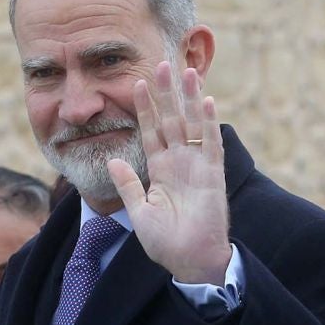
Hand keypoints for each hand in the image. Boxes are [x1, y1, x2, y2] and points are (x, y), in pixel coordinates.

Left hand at [109, 60, 231, 284]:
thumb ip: (128, 185)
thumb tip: (112, 160)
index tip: (135, 83)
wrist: (190, 261)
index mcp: (160, 170)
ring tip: (185, 71)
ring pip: (192, 124)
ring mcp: (197, 166)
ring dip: (188, 98)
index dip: (144, 108)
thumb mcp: (139, 212)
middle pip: (171, 119)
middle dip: (166, 93)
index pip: (151, 131)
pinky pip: (210, 143)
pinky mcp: (212, 174)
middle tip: (160, 63)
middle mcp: (179, 162)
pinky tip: (205, 100)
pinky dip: (208, 122)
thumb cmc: (166, 242)